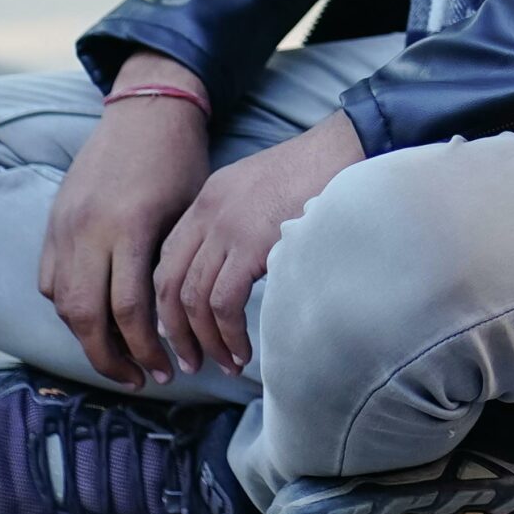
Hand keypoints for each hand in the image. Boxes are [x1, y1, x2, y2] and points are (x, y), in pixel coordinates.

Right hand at [38, 56, 210, 387]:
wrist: (146, 110)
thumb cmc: (179, 161)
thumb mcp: (186, 214)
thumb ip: (168, 264)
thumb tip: (175, 322)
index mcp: (129, 226)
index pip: (128, 310)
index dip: (146, 349)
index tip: (165, 369)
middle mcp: (88, 228)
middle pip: (85, 315)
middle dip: (109, 357)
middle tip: (137, 377)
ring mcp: (65, 223)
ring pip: (62, 300)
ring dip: (86, 335)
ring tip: (116, 355)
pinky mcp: (54, 219)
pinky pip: (50, 277)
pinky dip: (68, 303)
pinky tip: (93, 317)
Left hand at [154, 109, 364, 375]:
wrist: (346, 149)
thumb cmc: (317, 173)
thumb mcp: (261, 193)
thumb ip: (239, 225)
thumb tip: (236, 275)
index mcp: (208, 198)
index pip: (168, 258)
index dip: (168, 303)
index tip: (181, 332)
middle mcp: (208, 211)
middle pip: (168, 283)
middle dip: (176, 331)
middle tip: (192, 363)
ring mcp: (227, 227)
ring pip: (192, 299)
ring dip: (205, 341)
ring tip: (225, 364)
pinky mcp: (251, 244)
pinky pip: (222, 303)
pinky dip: (228, 335)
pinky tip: (242, 350)